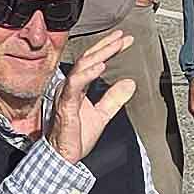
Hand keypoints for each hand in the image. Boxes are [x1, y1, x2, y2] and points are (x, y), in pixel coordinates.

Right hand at [46, 28, 137, 162]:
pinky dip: (87, 74)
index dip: (108, 48)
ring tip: (115, 45)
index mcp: (77, 87)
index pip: (92, 62)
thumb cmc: (75, 137)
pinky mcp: (65, 105)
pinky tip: (100, 66)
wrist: (63, 157)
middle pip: (88, 59)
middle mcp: (69, 87)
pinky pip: (74, 85)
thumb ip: (114, 98)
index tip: (125, 40)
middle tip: (123, 37)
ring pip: (81, 67)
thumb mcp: (102, 114)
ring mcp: (66, 94)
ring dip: (99, 54)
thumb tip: (130, 83)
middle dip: (106, 46)